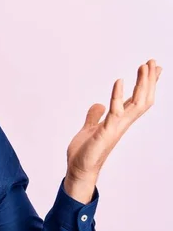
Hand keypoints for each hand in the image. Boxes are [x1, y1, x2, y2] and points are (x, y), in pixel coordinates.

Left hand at [66, 59, 161, 184]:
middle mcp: (122, 123)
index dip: (146, 84)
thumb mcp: (90, 129)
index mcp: (119, 121)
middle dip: (149, 80)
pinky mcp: (105, 132)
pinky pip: (115, 111)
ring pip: (137, 103)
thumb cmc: (85, 153)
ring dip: (142, 84)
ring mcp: (116, 127)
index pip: (137, 100)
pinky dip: (117, 95)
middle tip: (152, 61)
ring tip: (144, 66)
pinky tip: (119, 81)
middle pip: (143, 99)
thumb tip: (99, 105)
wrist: (78, 169)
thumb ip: (94, 116)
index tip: (153, 68)